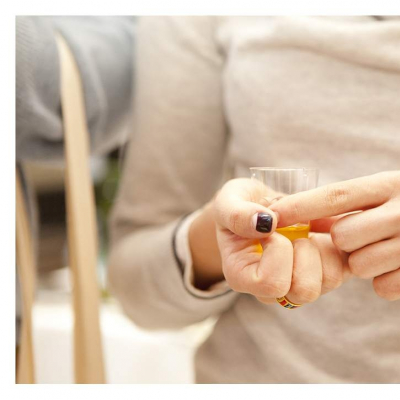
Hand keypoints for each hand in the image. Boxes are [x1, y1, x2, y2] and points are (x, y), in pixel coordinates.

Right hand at [207, 178, 349, 304]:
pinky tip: (320, 229)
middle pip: (304, 291)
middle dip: (303, 251)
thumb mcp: (228, 202)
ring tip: (304, 229)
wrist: (260, 205)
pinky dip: (338, 243)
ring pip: (330, 281)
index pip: (272, 284)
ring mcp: (301, 283)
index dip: (278, 250)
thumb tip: (265, 223)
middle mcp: (273, 290)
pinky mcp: (326, 271)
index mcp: (243, 278)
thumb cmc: (240, 206)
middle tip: (291, 231)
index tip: (271, 228)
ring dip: (321, 246)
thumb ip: (236, 214)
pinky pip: (346, 266)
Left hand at [270, 171, 399, 300]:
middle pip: (344, 235)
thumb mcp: (383, 193)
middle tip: (357, 235)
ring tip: (378, 249)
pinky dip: (382, 280)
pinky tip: (395, 265)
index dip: (301, 207)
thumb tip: (295, 216)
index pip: (336, 196)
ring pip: (359, 264)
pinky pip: (381, 287)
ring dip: (361, 261)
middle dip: (342, 240)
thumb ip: (343, 205)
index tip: (273, 216)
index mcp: (391, 184)